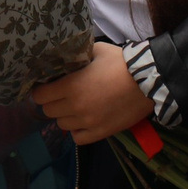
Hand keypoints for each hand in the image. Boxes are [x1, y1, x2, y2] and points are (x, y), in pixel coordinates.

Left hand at [31, 42, 152, 145]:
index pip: (39, 96)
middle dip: (52, 102)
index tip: (46, 87)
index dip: (40, 90)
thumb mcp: (96, 50)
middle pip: (48, 111)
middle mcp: (75, 106)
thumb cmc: (121, 63)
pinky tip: (83, 122)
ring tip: (75, 108)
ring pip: (61, 125)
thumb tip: (66, 55)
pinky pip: (77, 138)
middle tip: (61, 96)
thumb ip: (77, 54)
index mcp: (70, 86)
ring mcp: (87, 122)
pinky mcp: (100, 133)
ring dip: (65, 116)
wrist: (148, 82)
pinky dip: (77, 131)